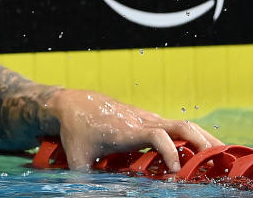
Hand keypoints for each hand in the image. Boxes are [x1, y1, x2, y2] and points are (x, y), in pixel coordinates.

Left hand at [51, 89, 222, 170]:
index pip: (157, 135)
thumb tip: (84, 197)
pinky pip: (175, 124)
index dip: (170, 152)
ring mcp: (145, 117)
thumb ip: (83, 182)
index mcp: (126, 132)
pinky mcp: (147, 117)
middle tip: (216, 162)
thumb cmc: (76, 132)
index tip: (175, 172)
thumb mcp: (77, 160)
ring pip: (182, 123)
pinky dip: (192, 135)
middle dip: (200, 143)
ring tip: (219, 155)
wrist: (71, 103)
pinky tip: (201, 149)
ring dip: (202, 138)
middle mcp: (140, 122)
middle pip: (180, 126)